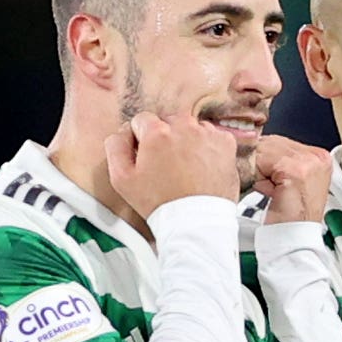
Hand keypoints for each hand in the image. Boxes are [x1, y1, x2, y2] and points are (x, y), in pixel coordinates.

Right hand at [105, 113, 239, 215]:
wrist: (196, 222)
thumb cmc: (160, 203)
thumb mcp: (122, 179)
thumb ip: (116, 147)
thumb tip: (122, 132)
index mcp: (157, 132)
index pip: (142, 120)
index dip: (141, 139)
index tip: (146, 155)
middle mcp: (184, 126)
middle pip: (168, 122)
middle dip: (164, 138)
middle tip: (166, 165)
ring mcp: (207, 134)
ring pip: (190, 128)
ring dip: (186, 141)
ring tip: (185, 169)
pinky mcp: (225, 143)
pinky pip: (211, 137)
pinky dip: (206, 148)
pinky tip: (201, 167)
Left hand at [252, 135, 332, 224]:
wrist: (296, 241)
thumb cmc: (291, 219)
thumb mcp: (290, 184)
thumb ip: (279, 163)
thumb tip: (255, 148)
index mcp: (320, 158)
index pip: (281, 142)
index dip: (264, 156)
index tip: (260, 172)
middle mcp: (318, 158)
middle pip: (274, 142)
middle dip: (260, 161)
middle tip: (260, 182)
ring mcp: (309, 163)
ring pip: (267, 150)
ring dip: (258, 169)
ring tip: (265, 189)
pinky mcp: (296, 171)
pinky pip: (264, 161)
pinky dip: (258, 176)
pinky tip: (265, 191)